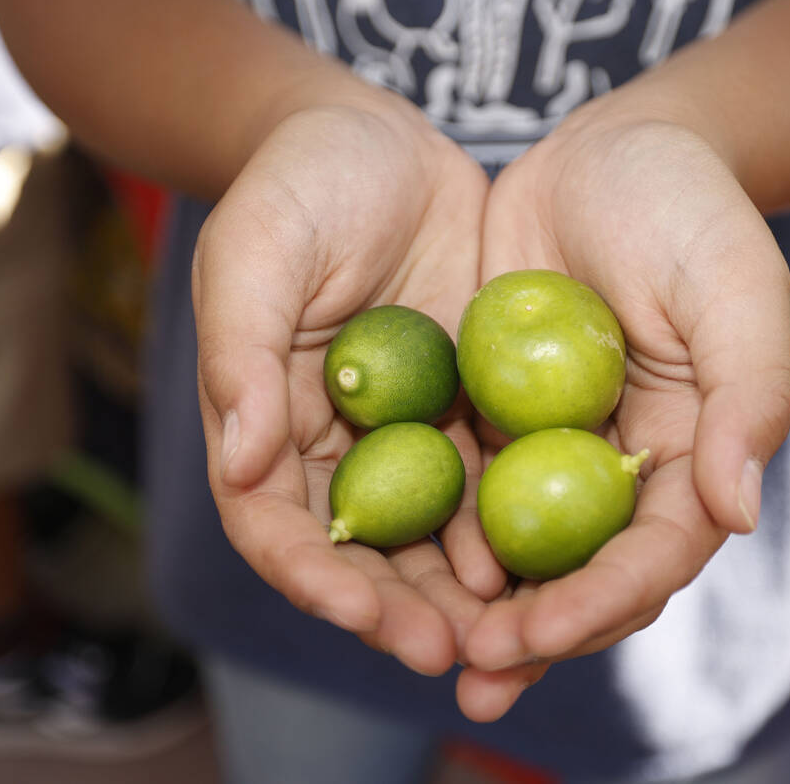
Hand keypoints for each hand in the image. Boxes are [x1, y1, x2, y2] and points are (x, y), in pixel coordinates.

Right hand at [192, 97, 506, 676]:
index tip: (361, 612)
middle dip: (401, 607)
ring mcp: (406, 427)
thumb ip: (241, 353)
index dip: (313, 576)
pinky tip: (550, 548)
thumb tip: (239, 464)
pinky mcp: (465, 401)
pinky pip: (490, 471)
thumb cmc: (297, 186)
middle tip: (454, 652)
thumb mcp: (255, 252)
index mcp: (266, 422)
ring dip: (465, 586)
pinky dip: (513, 517)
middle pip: (362, 549)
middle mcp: (336, 442)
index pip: (275, 522)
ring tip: (511, 629)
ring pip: (433, 528)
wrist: (375, 137)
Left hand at [455, 93, 789, 718]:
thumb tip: (737, 513)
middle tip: (471, 674)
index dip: (601, 601)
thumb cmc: (688, 210)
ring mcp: (554, 444)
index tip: (538, 632)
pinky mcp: (496, 413)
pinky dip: (433, 525)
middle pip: (581, 571)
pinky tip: (383, 556)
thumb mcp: (734, 287)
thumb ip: (749, 393)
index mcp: (692, 454)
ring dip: (473, 605)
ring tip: (421, 650)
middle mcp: (621, 466)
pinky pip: (462, 480)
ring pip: (516, 545)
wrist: (611, 148)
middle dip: (533, 633)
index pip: (654, 553)